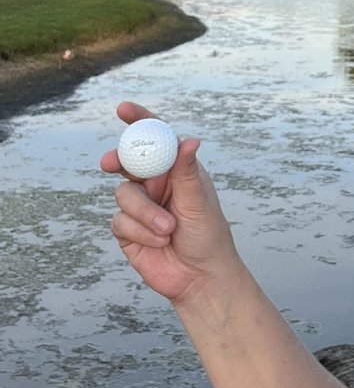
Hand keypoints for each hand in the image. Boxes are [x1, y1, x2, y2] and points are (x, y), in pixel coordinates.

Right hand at [104, 101, 240, 304]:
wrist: (199, 278)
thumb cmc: (208, 237)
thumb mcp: (199, 202)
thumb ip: (187, 173)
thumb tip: (190, 140)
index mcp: (178, 170)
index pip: (157, 139)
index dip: (140, 121)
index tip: (123, 109)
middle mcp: (157, 184)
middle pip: (128, 161)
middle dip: (118, 160)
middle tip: (111, 163)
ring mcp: (141, 206)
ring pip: (123, 194)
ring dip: (145, 213)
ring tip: (168, 229)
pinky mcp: (128, 229)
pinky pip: (120, 221)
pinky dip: (140, 231)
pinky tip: (158, 242)